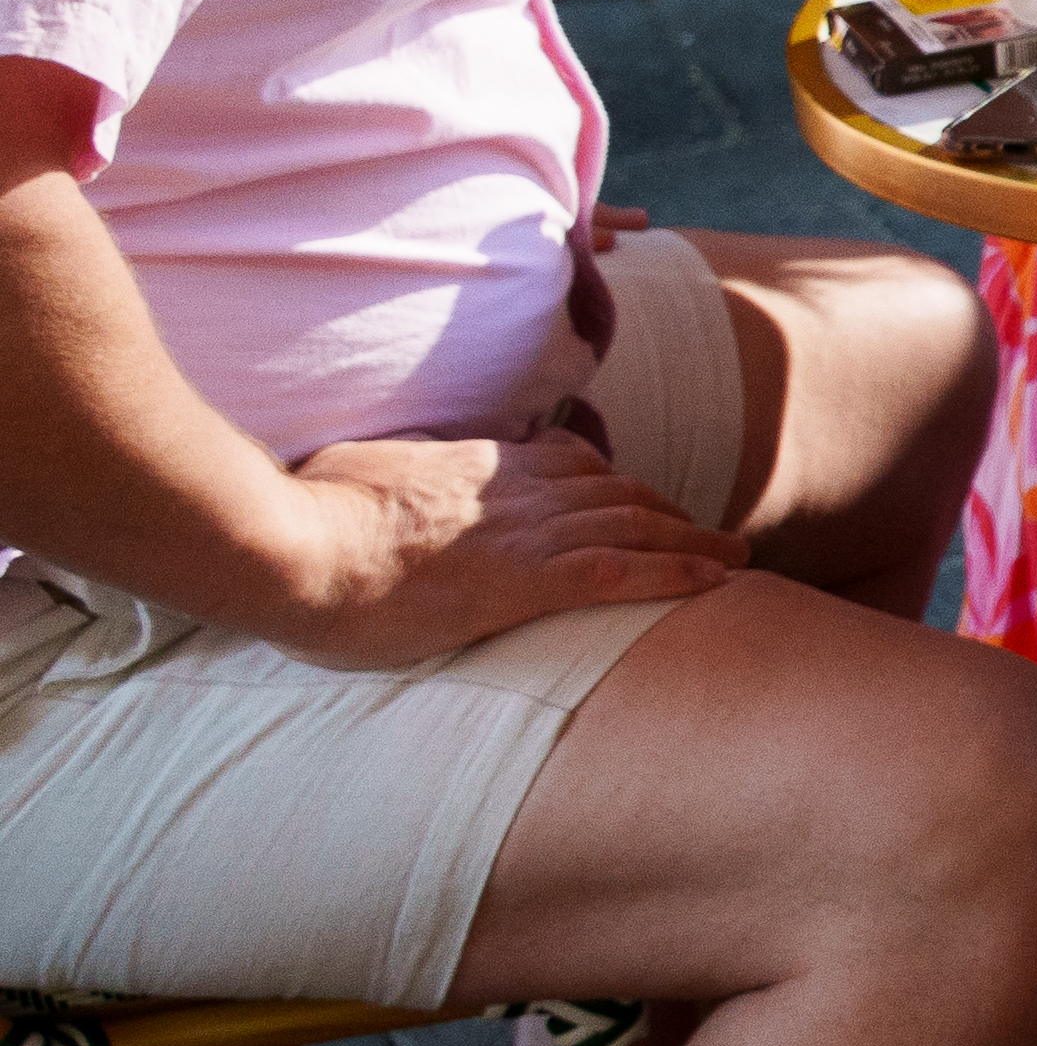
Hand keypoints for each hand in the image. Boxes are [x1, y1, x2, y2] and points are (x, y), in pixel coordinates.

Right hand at [296, 416, 727, 662]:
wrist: (294, 551)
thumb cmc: (304, 518)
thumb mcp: (349, 473)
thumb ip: (381, 469)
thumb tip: (365, 468)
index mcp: (476, 466)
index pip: (569, 463)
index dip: (612, 483)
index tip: (635, 501)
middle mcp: (515, 490)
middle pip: (617, 493)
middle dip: (667, 512)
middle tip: (703, 532)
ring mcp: (525, 532)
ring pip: (634, 527)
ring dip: (692, 541)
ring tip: (733, 559)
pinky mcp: (524, 580)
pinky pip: (622, 572)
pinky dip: (678, 573)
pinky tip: (716, 581)